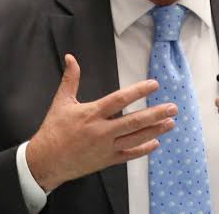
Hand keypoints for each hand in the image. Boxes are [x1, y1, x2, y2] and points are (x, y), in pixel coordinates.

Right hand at [26, 54, 176, 190]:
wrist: (45, 161)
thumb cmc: (53, 130)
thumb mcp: (61, 102)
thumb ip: (70, 79)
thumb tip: (71, 58)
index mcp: (92, 114)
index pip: (120, 100)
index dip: (138, 91)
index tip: (154, 85)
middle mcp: (101, 131)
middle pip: (134, 121)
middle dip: (155, 114)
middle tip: (172, 107)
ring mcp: (106, 147)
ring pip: (135, 138)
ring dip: (155, 130)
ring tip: (170, 122)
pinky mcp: (107, 160)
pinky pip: (129, 154)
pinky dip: (143, 149)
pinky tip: (155, 143)